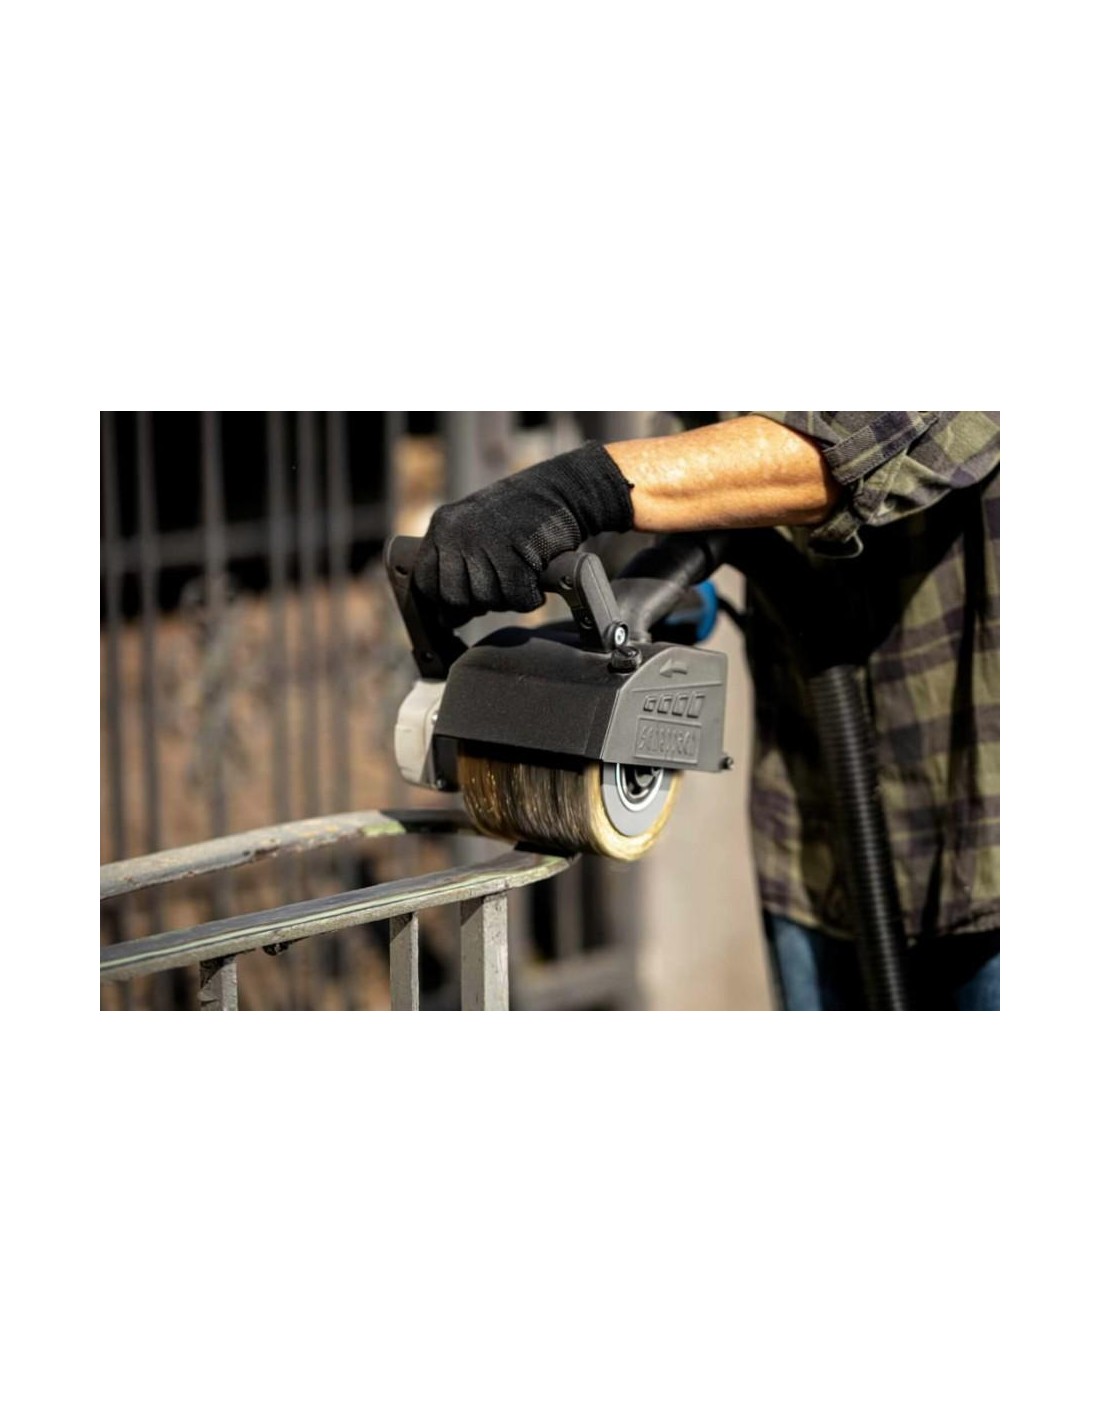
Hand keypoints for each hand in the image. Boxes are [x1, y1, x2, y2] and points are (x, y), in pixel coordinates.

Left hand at [412, 441, 634, 625]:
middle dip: (478, 604)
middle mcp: (458, 533)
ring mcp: (487, 541)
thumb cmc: (517, 519)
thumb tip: (446, 620)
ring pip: (487, 600)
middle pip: (454, 598)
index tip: (467, 600)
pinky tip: (535, 582)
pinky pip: (517, 598)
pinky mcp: (518, 552)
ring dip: (507, 600)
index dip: (446, 600)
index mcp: (442, 527)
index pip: (426, 582)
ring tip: (520, 579)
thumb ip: (456, 567)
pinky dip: (529, 598)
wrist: (559, 490)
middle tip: (499, 592)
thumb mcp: (474, 532)